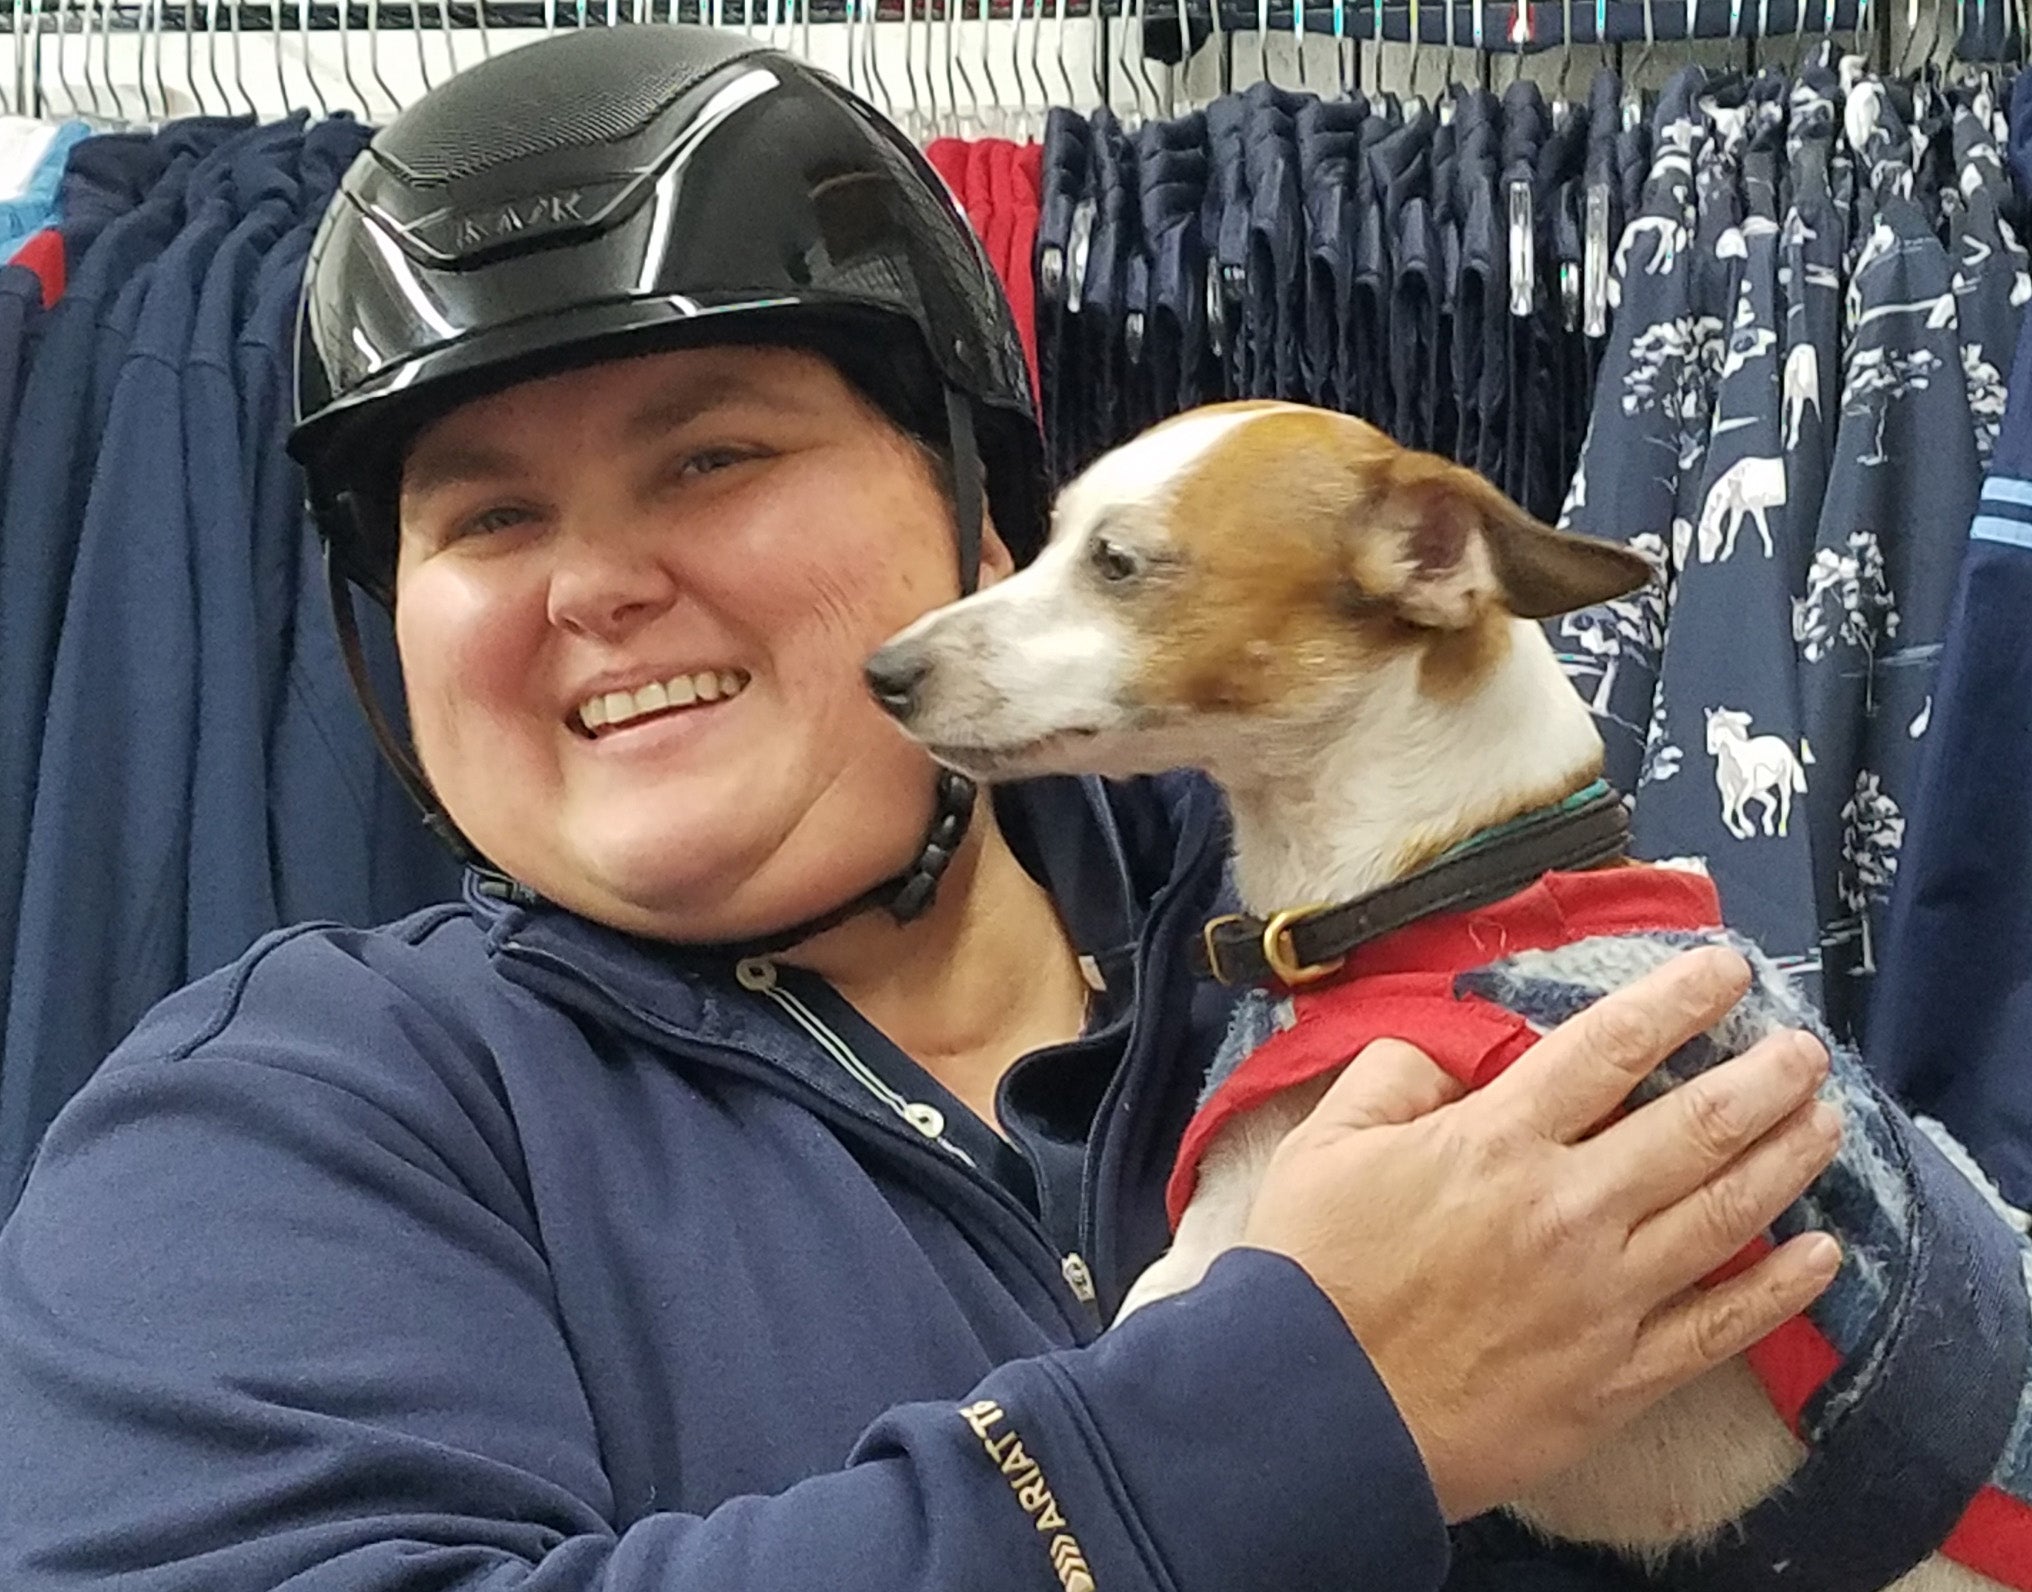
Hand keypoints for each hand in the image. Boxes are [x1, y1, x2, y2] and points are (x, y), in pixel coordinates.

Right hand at [1238, 945, 1842, 1522]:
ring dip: (1787, 1159)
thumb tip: (1451, 1051)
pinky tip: (1820, 1255)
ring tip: (1825, 1119)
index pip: (1608, 1048)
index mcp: (1495, 1143)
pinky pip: (1719, 1326)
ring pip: (1723, 1213)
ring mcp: (1603, 1297)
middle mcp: (1566, 1209)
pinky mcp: (1618, 1377)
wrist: (1314, 1415)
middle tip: (1802, 1045)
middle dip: (1761, 1075)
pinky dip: (1779, 1289)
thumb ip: (1392, 1077)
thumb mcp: (1322, 1145)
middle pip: (1693, 1124)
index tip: (1725, 970)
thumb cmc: (1309, 1276)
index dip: (1676, 999)